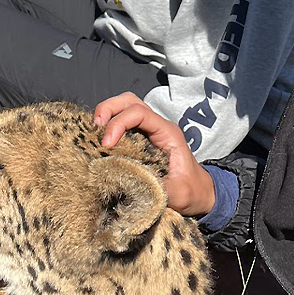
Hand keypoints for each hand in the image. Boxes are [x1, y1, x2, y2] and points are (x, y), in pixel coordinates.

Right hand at [94, 92, 215, 216]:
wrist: (199, 193)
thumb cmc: (191, 190)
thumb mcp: (178, 193)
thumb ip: (157, 187)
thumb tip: (130, 184)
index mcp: (167, 133)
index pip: (139, 113)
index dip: (118, 124)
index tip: (106, 145)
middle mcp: (156, 126)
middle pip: (129, 101)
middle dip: (108, 109)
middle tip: (95, 130)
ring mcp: (148, 131)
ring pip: (124, 107)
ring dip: (106, 115)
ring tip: (94, 135)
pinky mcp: (140, 140)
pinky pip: (121, 123)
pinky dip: (107, 127)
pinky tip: (98, 143)